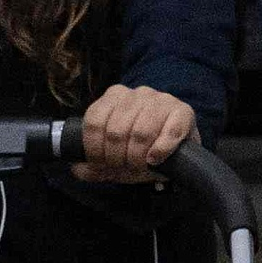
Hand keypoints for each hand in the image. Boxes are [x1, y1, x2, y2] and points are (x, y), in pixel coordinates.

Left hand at [76, 85, 196, 184]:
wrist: (179, 146)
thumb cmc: (142, 148)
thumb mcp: (115, 156)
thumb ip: (94, 164)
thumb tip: (78, 169)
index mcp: (114, 96)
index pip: (94, 122)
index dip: (95, 149)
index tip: (101, 165)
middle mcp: (137, 93)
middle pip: (116, 131)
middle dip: (117, 158)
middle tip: (122, 169)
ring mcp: (161, 100)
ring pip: (141, 133)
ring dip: (137, 158)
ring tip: (138, 167)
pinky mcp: (184, 112)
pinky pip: (169, 133)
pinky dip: (160, 151)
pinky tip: (155, 160)